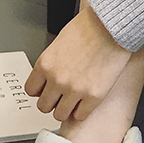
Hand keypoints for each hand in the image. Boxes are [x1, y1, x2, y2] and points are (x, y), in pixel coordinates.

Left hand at [25, 6, 130, 121]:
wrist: (112, 27)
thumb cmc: (90, 28)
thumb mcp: (60, 42)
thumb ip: (52, 62)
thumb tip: (51, 73)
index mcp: (45, 64)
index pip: (31, 90)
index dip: (41, 91)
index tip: (47, 90)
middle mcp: (56, 79)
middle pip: (43, 106)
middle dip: (53, 102)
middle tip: (61, 97)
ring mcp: (74, 90)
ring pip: (60, 115)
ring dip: (66, 109)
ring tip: (74, 101)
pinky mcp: (93, 96)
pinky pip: (80, 115)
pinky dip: (83, 111)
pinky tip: (86, 102)